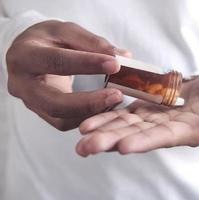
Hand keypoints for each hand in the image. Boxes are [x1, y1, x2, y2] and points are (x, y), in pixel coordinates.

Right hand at [6, 20, 130, 130]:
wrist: (27, 54)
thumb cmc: (48, 40)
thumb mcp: (66, 31)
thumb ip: (92, 43)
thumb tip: (123, 57)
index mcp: (25, 55)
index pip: (57, 61)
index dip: (87, 64)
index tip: (115, 65)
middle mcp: (21, 84)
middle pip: (54, 103)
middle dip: (89, 102)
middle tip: (117, 95)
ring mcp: (30, 103)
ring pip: (61, 119)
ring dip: (92, 113)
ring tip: (115, 101)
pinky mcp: (41, 114)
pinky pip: (65, 123)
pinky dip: (88, 117)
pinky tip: (105, 107)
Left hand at [76, 75, 198, 155]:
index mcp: (190, 130)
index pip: (165, 137)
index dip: (145, 142)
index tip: (123, 147)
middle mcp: (169, 128)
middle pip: (138, 135)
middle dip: (113, 140)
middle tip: (86, 147)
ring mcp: (156, 118)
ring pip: (127, 125)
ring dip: (104, 129)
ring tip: (81, 135)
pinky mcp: (148, 107)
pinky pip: (126, 112)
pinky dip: (109, 115)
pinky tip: (89, 120)